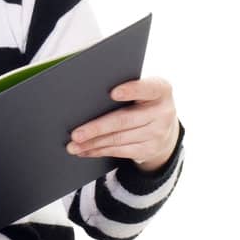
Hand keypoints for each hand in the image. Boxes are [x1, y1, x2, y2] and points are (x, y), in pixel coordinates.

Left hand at [66, 76, 180, 172]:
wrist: (166, 127)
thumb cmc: (145, 100)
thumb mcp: (145, 90)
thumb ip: (128, 89)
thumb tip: (90, 96)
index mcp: (161, 90)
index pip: (147, 88)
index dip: (130, 90)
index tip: (112, 93)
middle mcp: (162, 112)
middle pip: (124, 120)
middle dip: (97, 128)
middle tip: (76, 134)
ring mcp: (157, 133)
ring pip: (118, 139)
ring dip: (93, 143)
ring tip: (74, 145)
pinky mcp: (149, 150)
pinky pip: (120, 151)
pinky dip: (99, 151)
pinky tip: (86, 150)